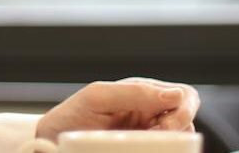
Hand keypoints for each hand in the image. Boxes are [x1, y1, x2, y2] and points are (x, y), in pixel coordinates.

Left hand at [36, 78, 200, 138]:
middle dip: (177, 129)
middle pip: (187, 120)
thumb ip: (134, 92)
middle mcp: (151, 114)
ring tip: (139, 146)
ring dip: (168, 144)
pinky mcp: (142, 150)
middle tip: (153, 137)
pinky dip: (160, 150)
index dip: (183, 110)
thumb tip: (175, 96)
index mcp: (144, 93)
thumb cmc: (73, 116)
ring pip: (180, 140)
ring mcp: (148, 136)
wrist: (51, 141)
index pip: (184, 96)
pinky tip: (141, 150)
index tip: (164, 125)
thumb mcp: (98, 98)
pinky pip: (164, 150)